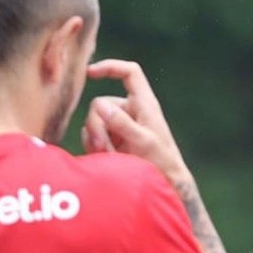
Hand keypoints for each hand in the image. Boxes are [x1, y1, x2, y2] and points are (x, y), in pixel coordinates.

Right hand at [81, 59, 191, 188]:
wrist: (163, 185)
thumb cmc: (161, 162)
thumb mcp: (143, 141)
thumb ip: (121, 123)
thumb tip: (99, 105)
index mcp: (144, 104)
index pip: (129, 74)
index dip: (111, 67)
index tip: (89, 72)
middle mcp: (130, 111)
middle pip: (100, 104)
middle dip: (97, 125)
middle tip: (103, 146)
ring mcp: (119, 126)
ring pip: (93, 122)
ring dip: (96, 139)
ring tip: (110, 156)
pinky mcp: (111, 140)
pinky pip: (91, 137)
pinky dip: (95, 148)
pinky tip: (106, 159)